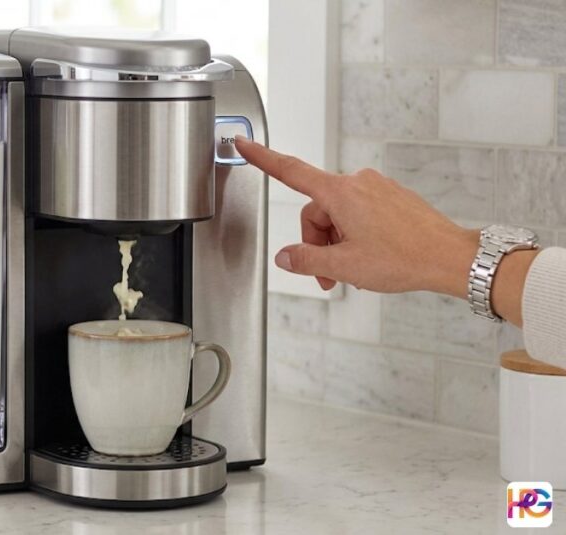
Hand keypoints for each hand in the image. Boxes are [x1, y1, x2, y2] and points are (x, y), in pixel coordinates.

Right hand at [235, 136, 478, 296]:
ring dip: (337, 243)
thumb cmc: (404, 257)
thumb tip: (285, 256)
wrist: (450, 257)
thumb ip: (307, 260)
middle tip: (328, 275)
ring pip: (338, 215)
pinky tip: (369, 258)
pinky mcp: (391, 197)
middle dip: (317, 242)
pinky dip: (355, 236)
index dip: (262, 158)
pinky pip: (359, 214)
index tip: (243, 145)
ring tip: (353, 271)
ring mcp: (377, 188)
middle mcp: (357, 183)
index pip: (290, 171)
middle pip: (316, 210)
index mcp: (340, 193)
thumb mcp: (345, 265)